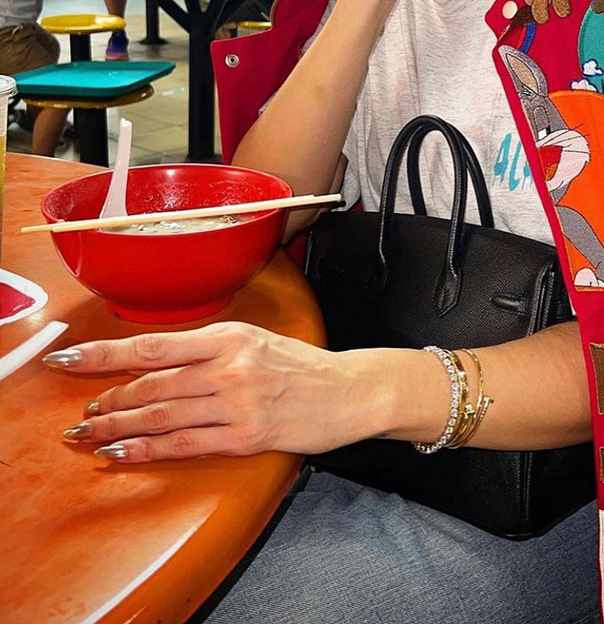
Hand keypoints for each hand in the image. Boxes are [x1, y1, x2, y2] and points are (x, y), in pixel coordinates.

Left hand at [47, 322, 381, 462]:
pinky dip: (148, 449)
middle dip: (107, 400)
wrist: (349, 391)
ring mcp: (238, 401)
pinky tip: (123, 452)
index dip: (105, 353)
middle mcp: (229, 365)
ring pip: (162, 414)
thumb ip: (207, 349)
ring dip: (118, 427)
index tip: (70, 358)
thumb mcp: (254, 341)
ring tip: (90, 435)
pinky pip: (185, 444)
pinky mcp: (246, 435)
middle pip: (151, 383)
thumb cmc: (300, 366)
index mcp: (228, 335)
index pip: (153, 344)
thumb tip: (152, 362)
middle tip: (81, 414)